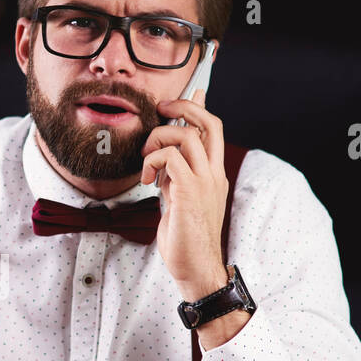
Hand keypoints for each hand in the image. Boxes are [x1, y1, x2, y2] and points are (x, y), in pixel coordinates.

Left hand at [139, 88, 229, 300]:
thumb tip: (165, 158)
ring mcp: (204, 182)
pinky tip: (147, 179)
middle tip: (162, 110)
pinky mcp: (189, 192)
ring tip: (146, 162)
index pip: (213, 130)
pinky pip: (170, 157)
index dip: (201, 107)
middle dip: (183, 106)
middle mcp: (214, 174)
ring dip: (158, 140)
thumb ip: (176, 177)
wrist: (196, 268)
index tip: (193, 92)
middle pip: (209, 122)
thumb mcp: (179, 200)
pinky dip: (152, 161)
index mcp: (214, 175)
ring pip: (185, 135)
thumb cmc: (186, 239)